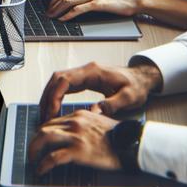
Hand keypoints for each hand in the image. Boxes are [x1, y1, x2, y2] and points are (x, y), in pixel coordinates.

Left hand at [29, 109, 119, 174]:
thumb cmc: (120, 138)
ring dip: (34, 150)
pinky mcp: (78, 151)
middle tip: (33, 151)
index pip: (53, 121)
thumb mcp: (100, 123)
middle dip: (35, 140)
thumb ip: (85, 125)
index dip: (43, 132)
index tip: (40, 141)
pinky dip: (43, 164)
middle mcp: (75, 122)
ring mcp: (75, 136)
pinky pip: (52, 157)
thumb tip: (73, 135)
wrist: (133, 144)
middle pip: (44, 128)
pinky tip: (41, 170)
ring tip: (33, 160)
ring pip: (43, 138)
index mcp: (79, 115)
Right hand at [39, 61, 162, 120]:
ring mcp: (84, 74)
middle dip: (47, 97)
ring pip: (57, 81)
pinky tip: (54, 108)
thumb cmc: (137, 86)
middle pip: (57, 79)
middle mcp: (86, 70)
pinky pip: (64, 85)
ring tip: (46, 114)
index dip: (55, 96)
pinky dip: (56, 95)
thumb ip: (112, 105)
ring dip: (49, 96)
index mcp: (93, 72)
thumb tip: (94, 112)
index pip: (65, 80)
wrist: (142, 79)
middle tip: (44, 116)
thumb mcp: (129, 98)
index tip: (51, 112)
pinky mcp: (84, 79)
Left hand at [46, 0, 142, 19]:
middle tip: (47, 13)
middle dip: (53, 4)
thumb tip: (76, 4)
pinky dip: (68, 14)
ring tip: (52, 17)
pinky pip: (78, 8)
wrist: (134, 0)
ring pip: (69, 0)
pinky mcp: (98, 2)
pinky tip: (63, 19)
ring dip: (57, 10)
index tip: (50, 6)